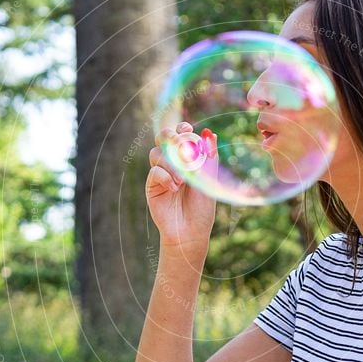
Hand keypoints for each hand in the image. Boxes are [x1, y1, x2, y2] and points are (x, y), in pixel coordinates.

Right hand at [146, 121, 216, 254]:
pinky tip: (174, 188)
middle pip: (163, 138)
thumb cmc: (202, 209)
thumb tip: (210, 134)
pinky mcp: (152, 186)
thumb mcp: (209, 181)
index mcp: (187, 160)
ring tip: (183, 180)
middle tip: (179, 145)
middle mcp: (172, 164)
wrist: (191, 233)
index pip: (180, 135)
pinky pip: (154, 172)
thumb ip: (209, 158)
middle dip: (170, 137)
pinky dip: (165, 177)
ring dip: (171, 163)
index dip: (182, 128)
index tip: (187, 129)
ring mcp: (161, 174)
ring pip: (157, 154)